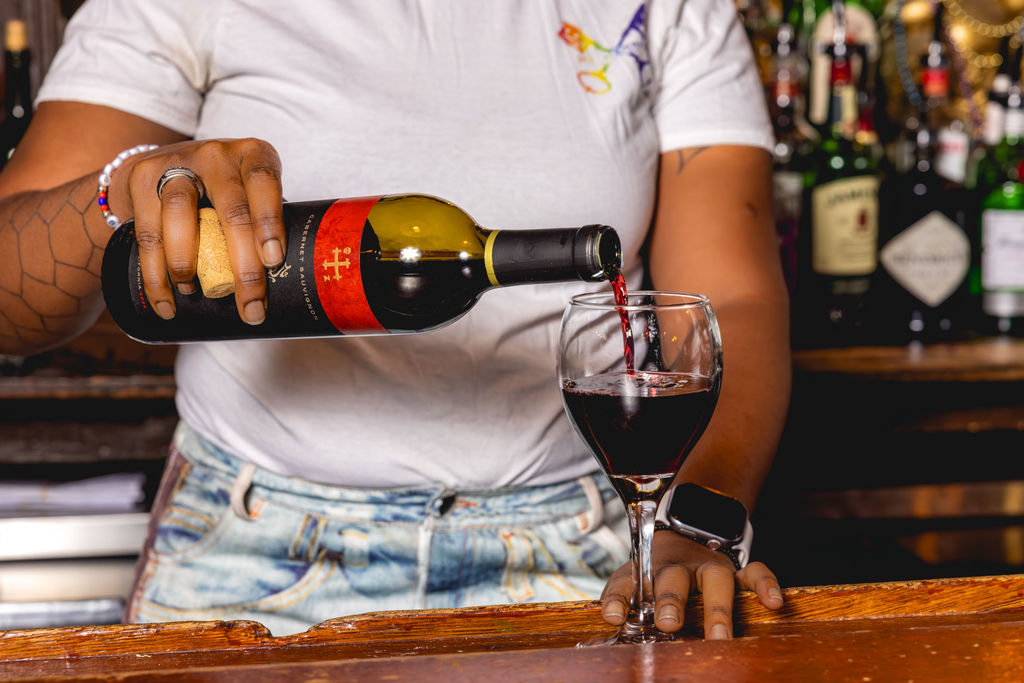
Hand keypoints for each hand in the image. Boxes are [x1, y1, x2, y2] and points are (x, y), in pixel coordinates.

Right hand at [108, 138, 284, 324]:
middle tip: (250, 304)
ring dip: (187, 264)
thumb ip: (260, 224)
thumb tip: (280, 284)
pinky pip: (148, 233)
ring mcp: (177, 162)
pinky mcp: (142, 179)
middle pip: (232, 209)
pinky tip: (166, 301)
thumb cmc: (220, 190)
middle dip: (243, 265)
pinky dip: (155, 275)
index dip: (270, 221)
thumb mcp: (247, 192)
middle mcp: (217, 155)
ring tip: (194, 294)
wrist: (160, 164)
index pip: (264, 182)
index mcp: (253, 155)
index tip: (273, 260)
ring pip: (180, 214)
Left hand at [600, 529, 782, 639]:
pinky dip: (765, 584)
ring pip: (716, 579)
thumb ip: (622, 601)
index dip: (619, 599)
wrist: (685, 538)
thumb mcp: (633, 583)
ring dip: (717, 608)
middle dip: (671, 600)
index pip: (628, 582)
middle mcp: (678, 567)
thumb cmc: (656, 575)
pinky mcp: (736, 570)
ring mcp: (709, 567)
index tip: (613, 616)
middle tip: (668, 623)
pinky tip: (773, 603)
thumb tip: (612, 621)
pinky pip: (755, 572)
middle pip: (673, 578)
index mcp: (646, 571)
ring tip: (719, 636)